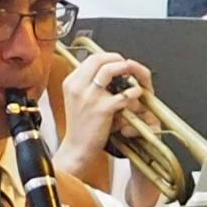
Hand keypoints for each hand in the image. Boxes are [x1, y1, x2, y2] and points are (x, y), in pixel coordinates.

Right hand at [55, 44, 137, 172]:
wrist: (77, 148)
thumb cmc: (79, 126)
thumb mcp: (75, 100)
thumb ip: (85, 84)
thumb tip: (102, 70)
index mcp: (71, 82)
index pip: (90, 59)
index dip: (106, 57)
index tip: (116, 61)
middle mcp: (78, 87)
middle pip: (98, 60)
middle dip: (116, 59)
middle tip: (126, 65)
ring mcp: (89, 97)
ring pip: (109, 71)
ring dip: (123, 69)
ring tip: (132, 74)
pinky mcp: (102, 109)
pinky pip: (122, 94)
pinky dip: (133, 91)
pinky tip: (136, 94)